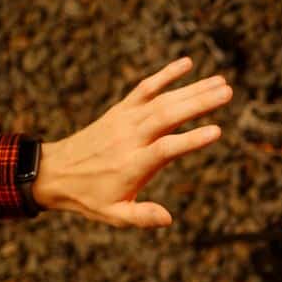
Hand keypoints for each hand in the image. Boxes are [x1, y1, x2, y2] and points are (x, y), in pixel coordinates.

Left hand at [33, 58, 230, 227]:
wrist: (53, 172)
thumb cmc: (88, 197)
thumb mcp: (113, 216)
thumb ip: (142, 217)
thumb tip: (168, 219)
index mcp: (132, 165)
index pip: (165, 149)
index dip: (191, 140)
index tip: (217, 131)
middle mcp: (129, 138)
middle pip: (167, 116)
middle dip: (199, 103)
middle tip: (228, 92)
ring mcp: (124, 120)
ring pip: (161, 100)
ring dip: (192, 89)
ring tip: (222, 82)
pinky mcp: (120, 110)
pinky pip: (145, 88)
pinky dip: (165, 75)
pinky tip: (187, 63)